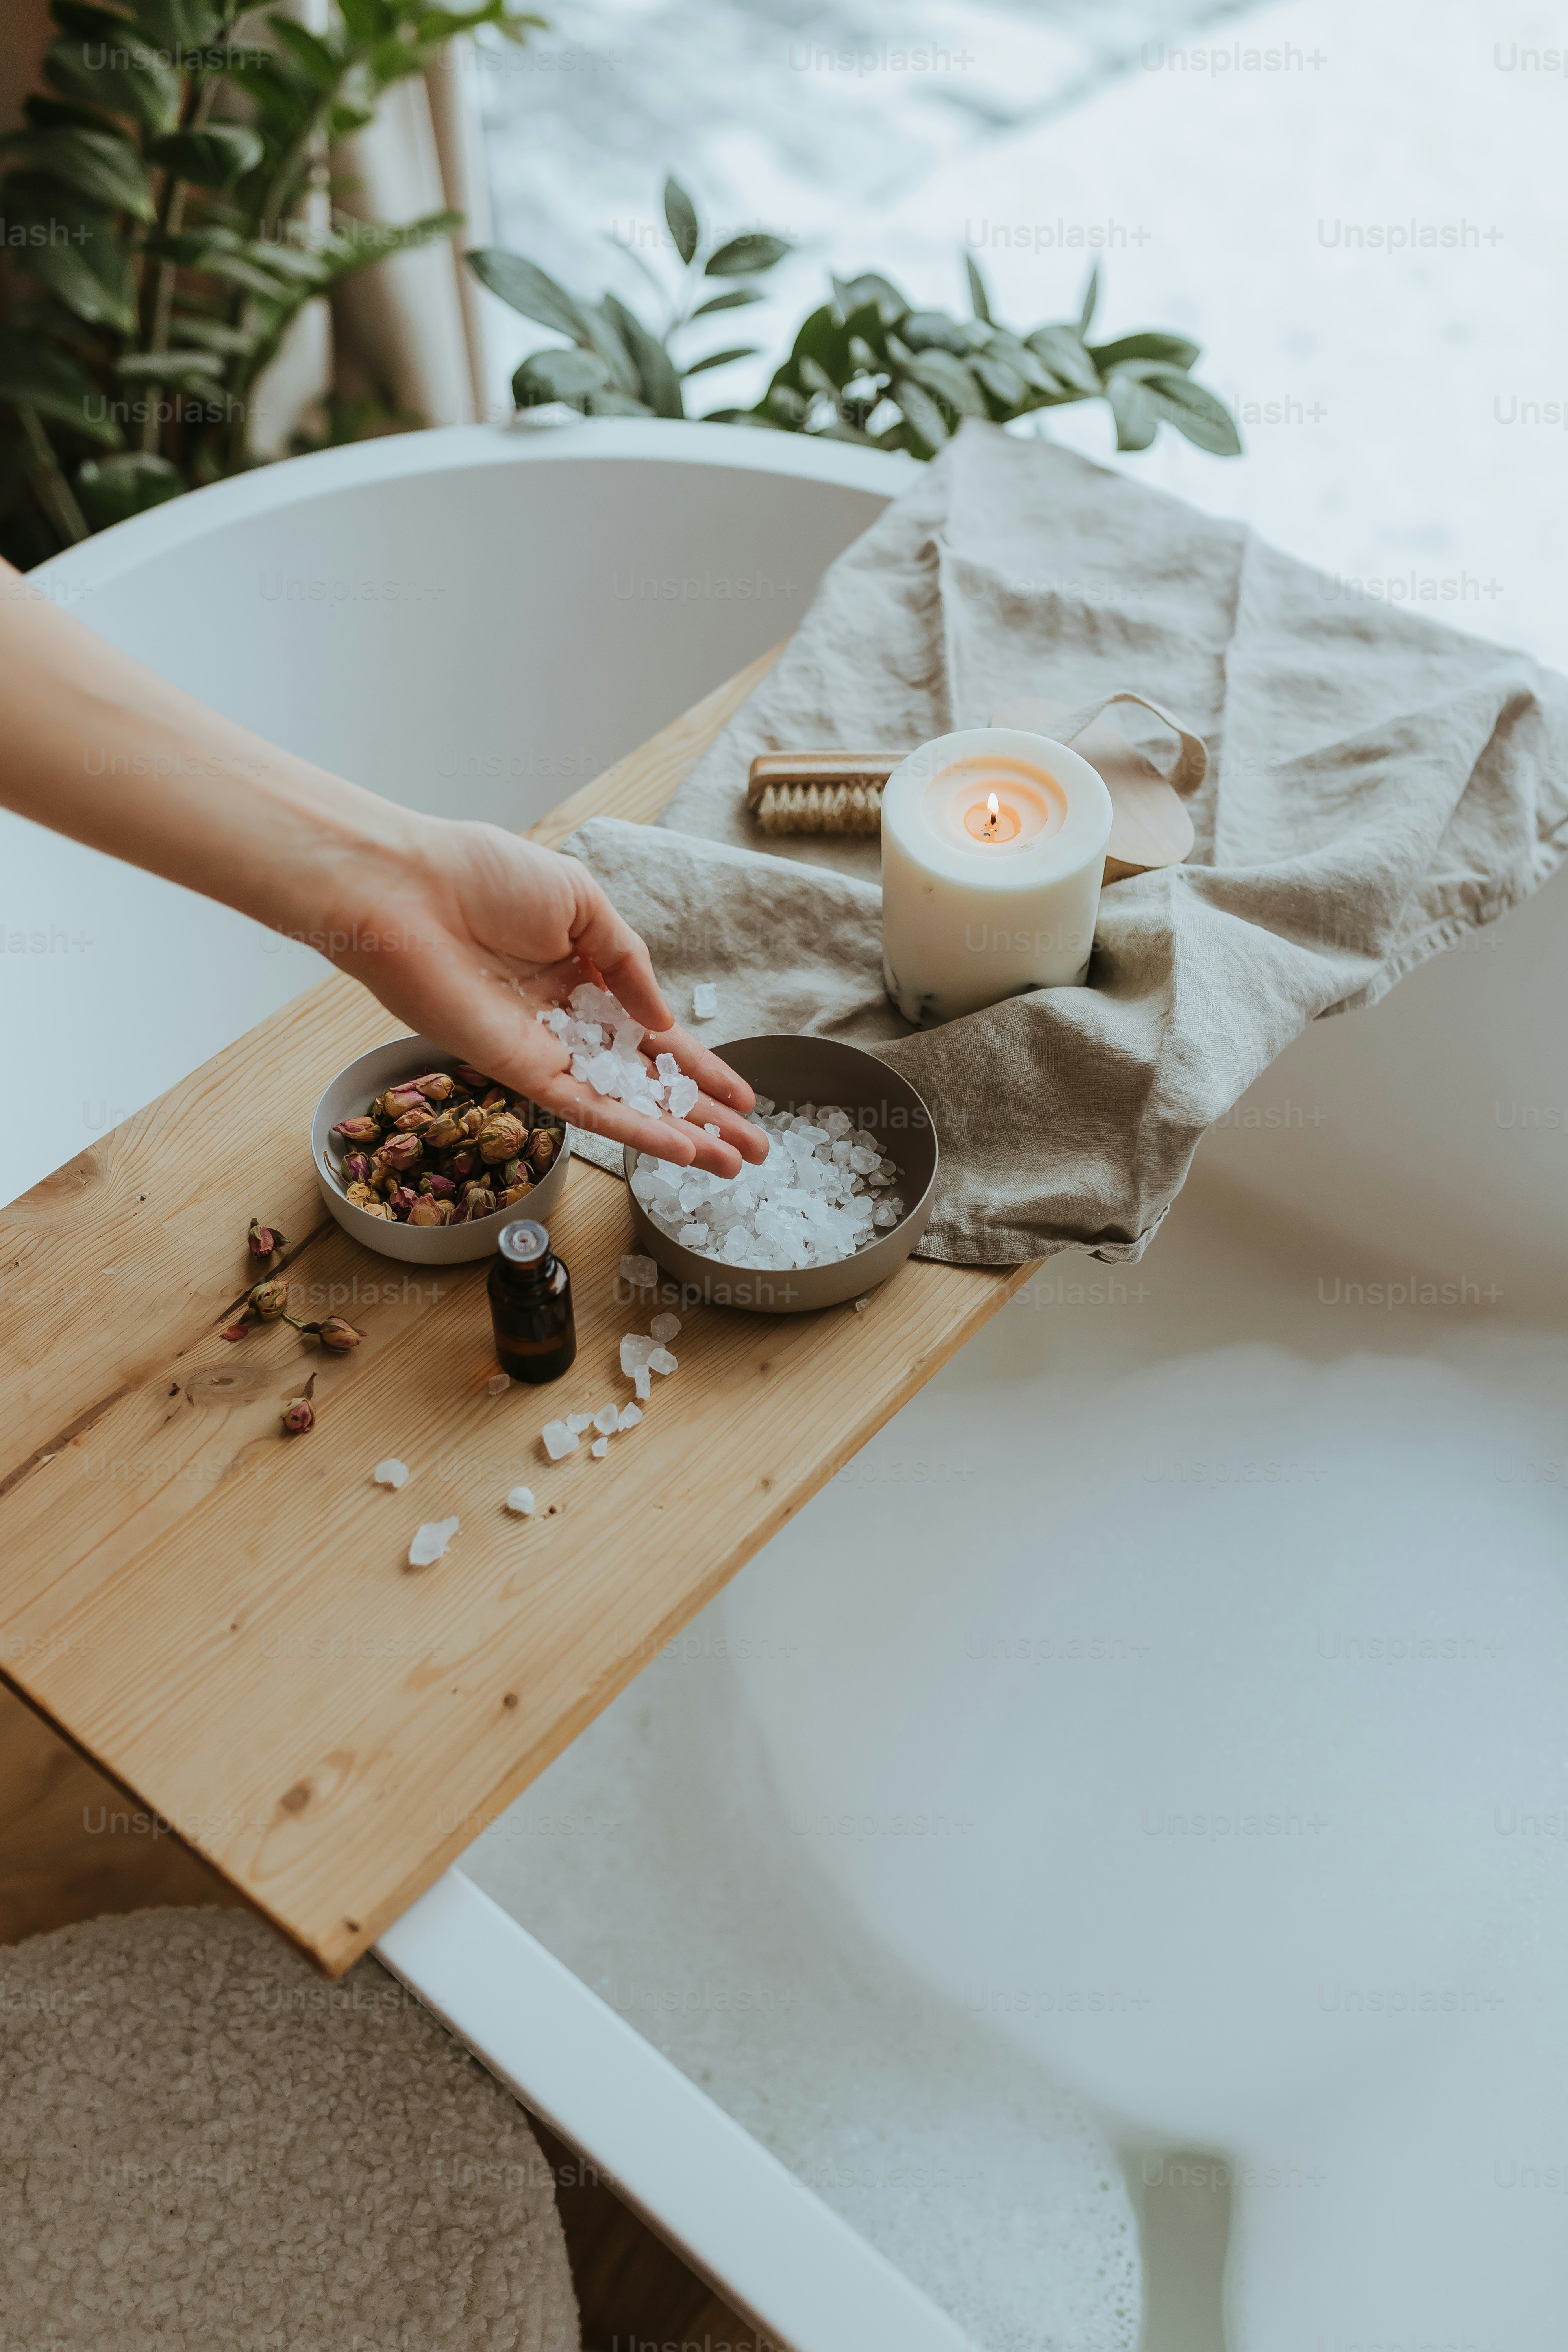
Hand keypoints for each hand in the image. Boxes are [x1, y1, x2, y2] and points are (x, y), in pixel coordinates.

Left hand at [324, 816, 766, 1175]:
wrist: (407, 891)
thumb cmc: (482, 875)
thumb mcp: (581, 899)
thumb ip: (629, 962)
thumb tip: (663, 1019)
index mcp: (582, 974)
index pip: (655, 1034)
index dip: (700, 1067)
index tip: (741, 1097)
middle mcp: (567, 1021)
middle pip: (649, 1081)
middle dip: (703, 1115)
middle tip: (752, 1149)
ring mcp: (545, 1051)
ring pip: (627, 1106)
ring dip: (681, 1136)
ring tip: (731, 1165)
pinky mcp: (519, 1072)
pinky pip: (587, 1109)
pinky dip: (635, 1131)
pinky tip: (680, 1149)